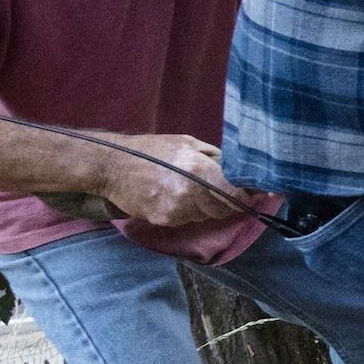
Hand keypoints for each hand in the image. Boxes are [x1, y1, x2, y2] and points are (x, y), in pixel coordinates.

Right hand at [101, 133, 257, 231]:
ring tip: (191, 190)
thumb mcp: (187, 143)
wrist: (111, 166)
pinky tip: (174, 196)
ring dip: (206, 207)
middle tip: (220, 190)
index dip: (247, 196)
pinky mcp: (163, 220)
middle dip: (227, 202)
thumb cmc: (151, 150)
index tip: (251, 194)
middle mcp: (190, 193)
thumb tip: (239, 170)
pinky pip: (187, 220)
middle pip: (224, 209)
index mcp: (200, 170)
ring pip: (206, 216)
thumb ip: (214, 157)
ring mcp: (176, 209)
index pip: (236, 194)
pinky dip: (188, 211)